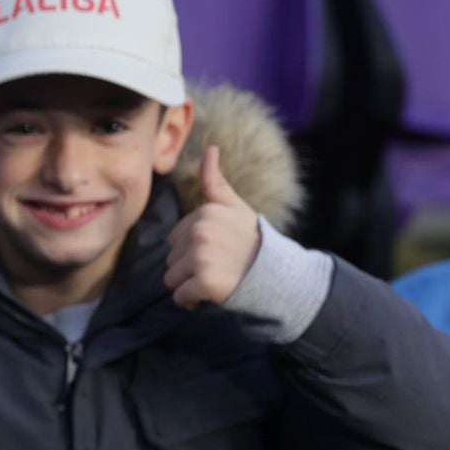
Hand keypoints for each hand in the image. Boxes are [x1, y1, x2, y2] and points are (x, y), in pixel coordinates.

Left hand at [165, 144, 261, 309]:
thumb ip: (215, 182)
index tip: (218, 251)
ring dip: (189, 286)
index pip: (175, 240)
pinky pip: (180, 297)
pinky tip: (212, 294)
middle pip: (172, 260)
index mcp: (205, 213)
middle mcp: (201, 231)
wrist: (277, 275)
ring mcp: (202, 256)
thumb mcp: (234, 207)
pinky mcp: (204, 281)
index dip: (192, 250)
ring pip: (171, 279)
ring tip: (216, 279)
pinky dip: (192, 302)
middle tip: (219, 266)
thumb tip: (210, 147)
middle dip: (190, 268)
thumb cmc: (251, 241)